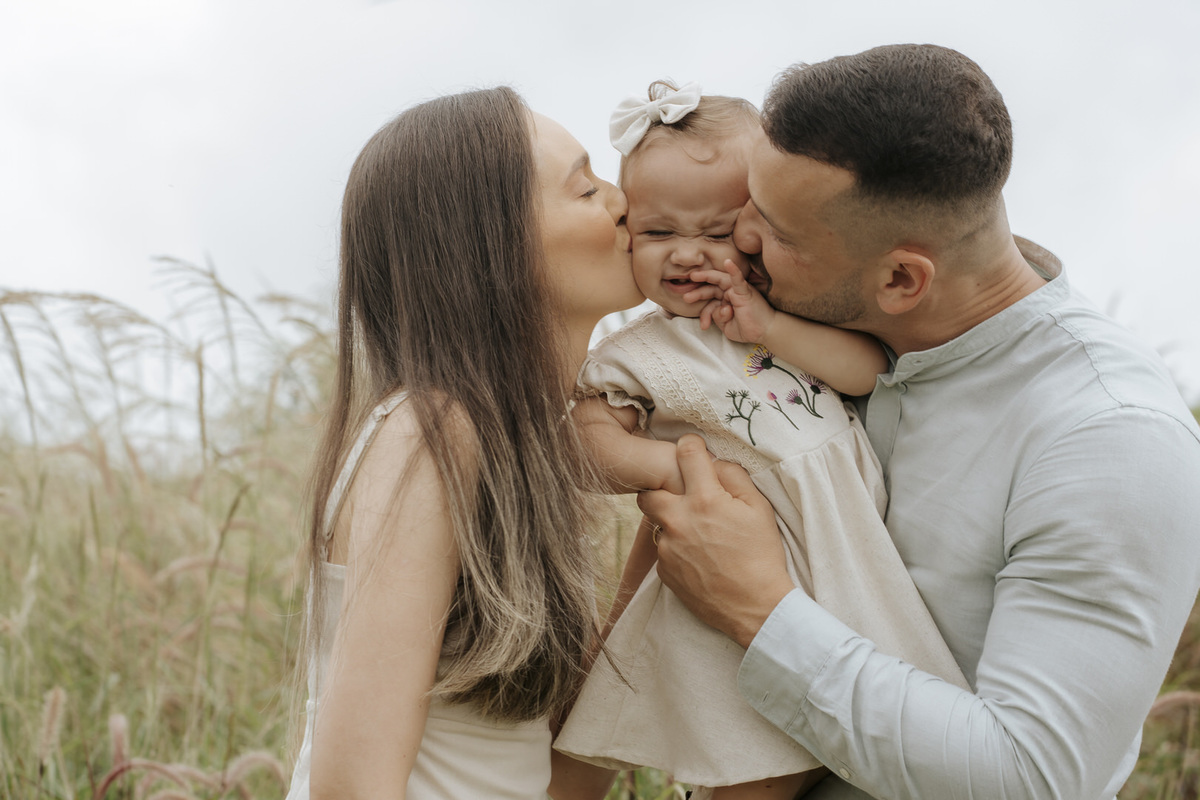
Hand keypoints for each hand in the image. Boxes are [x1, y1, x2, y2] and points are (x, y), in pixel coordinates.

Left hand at [637, 434, 793, 647]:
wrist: (756, 607)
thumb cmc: (761, 555)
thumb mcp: (759, 509)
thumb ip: (734, 477)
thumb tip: (714, 462)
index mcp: (705, 500)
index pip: (685, 453)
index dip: (689, 446)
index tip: (693, 449)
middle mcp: (679, 520)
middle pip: (648, 491)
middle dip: (660, 488)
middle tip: (680, 495)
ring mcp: (668, 547)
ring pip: (655, 522)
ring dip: (670, 521)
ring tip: (695, 532)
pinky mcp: (664, 570)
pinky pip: (662, 549)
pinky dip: (675, 548)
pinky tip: (697, 557)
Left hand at [686, 259, 776, 342]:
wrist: (765, 332)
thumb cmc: (748, 328)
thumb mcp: (726, 326)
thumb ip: (717, 317)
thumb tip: (715, 309)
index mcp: (725, 300)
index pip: (710, 300)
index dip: (704, 312)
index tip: (703, 325)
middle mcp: (730, 293)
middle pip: (711, 288)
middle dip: (697, 292)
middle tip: (685, 297)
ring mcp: (737, 291)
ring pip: (719, 280)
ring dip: (706, 277)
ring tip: (693, 276)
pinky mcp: (745, 291)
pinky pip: (738, 279)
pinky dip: (733, 271)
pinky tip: (728, 262)